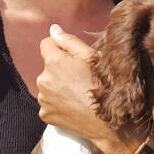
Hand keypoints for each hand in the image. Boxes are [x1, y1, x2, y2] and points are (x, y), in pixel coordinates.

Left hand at [38, 25, 144, 153]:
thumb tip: (53, 29)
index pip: (46, 43)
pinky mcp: (45, 115)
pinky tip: (74, 107)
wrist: (110, 124)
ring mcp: (43, 99)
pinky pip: (49, 103)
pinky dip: (58, 104)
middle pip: (48, 67)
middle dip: (60, 69)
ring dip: (58, 87)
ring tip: (78, 95)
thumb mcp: (93, 58)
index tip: (74, 58)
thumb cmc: (105, 87)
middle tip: (81, 79)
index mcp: (54, 61)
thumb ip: (70, 41)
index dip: (60, 48)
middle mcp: (42, 79)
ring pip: (48, 86)